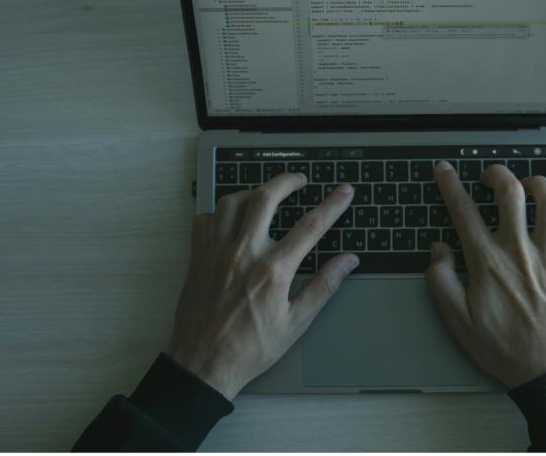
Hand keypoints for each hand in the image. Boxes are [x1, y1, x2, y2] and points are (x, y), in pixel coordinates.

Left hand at [167, 173, 358, 398]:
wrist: (203, 365)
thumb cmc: (250, 348)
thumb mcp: (296, 322)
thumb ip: (324, 286)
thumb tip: (348, 262)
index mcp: (273, 270)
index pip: (311, 226)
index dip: (332, 204)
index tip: (345, 191)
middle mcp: (243, 253)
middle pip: (267, 197)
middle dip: (288, 181)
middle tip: (301, 179)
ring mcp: (216, 252)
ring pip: (233, 202)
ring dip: (253, 191)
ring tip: (267, 193)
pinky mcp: (198, 258)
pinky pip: (206, 220)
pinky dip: (220, 212)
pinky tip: (231, 218)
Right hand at [426, 162, 545, 388]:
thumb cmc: (502, 347)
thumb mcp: (457, 320)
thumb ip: (441, 281)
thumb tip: (438, 249)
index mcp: (487, 263)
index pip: (464, 212)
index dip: (450, 185)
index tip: (444, 171)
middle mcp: (519, 251)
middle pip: (510, 194)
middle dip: (496, 174)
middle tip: (488, 175)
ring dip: (535, 182)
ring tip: (524, 182)